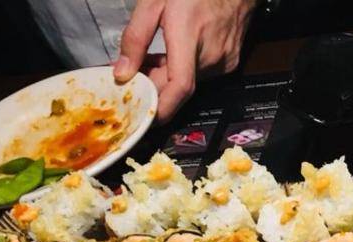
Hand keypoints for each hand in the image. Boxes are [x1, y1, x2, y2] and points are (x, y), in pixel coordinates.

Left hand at [114, 0, 255, 120]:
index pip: (180, 86)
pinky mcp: (229, 62)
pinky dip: (184, 71)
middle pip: (178, 87)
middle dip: (155, 86)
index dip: (163, 107)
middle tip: (134, 75)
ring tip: (153, 60)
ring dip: (168, 78)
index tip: (146, 119)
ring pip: (189, 82)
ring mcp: (224, 61)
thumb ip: (135, 38)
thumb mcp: (154, 2)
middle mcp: (211, 55)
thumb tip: (122, 72)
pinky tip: (175, 55)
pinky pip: (201, 75)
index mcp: (189, 35)